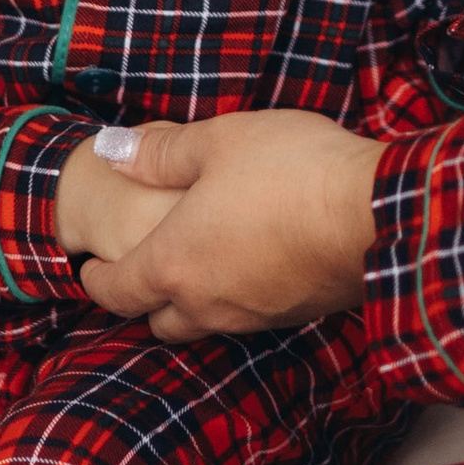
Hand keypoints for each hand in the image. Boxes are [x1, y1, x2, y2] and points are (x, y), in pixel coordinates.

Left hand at [78, 109, 379, 346]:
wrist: (374, 213)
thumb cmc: (289, 171)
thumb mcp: (218, 141)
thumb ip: (160, 151)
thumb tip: (112, 151)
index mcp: (173, 263)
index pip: (115, 290)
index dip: (95, 278)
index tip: (89, 266)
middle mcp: (206, 302)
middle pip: (157, 322)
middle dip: (143, 299)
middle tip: (140, 271)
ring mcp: (252, 315)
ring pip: (204, 324)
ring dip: (191, 303)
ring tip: (197, 267)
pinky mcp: (293, 315)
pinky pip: (247, 317)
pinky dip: (235, 298)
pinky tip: (251, 265)